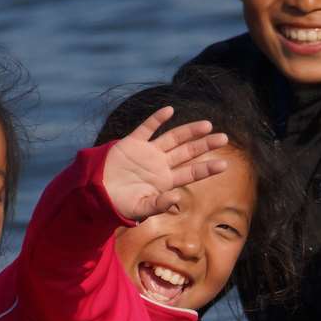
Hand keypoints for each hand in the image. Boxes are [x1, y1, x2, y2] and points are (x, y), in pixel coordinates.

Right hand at [102, 107, 228, 220]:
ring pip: (173, 138)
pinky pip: (146, 128)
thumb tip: (177, 198)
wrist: (96, 194)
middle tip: (224, 138)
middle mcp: (160, 164)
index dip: (207, 168)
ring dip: (189, 131)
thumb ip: (159, 205)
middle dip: (205, 145)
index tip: (225, 164)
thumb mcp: (141, 209)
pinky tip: (169, 110)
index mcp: (165, 181)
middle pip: (187, 152)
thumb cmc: (119, 205)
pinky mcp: (132, 143)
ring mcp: (147, 152)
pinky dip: (156, 119)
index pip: (191, 173)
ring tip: (207, 125)